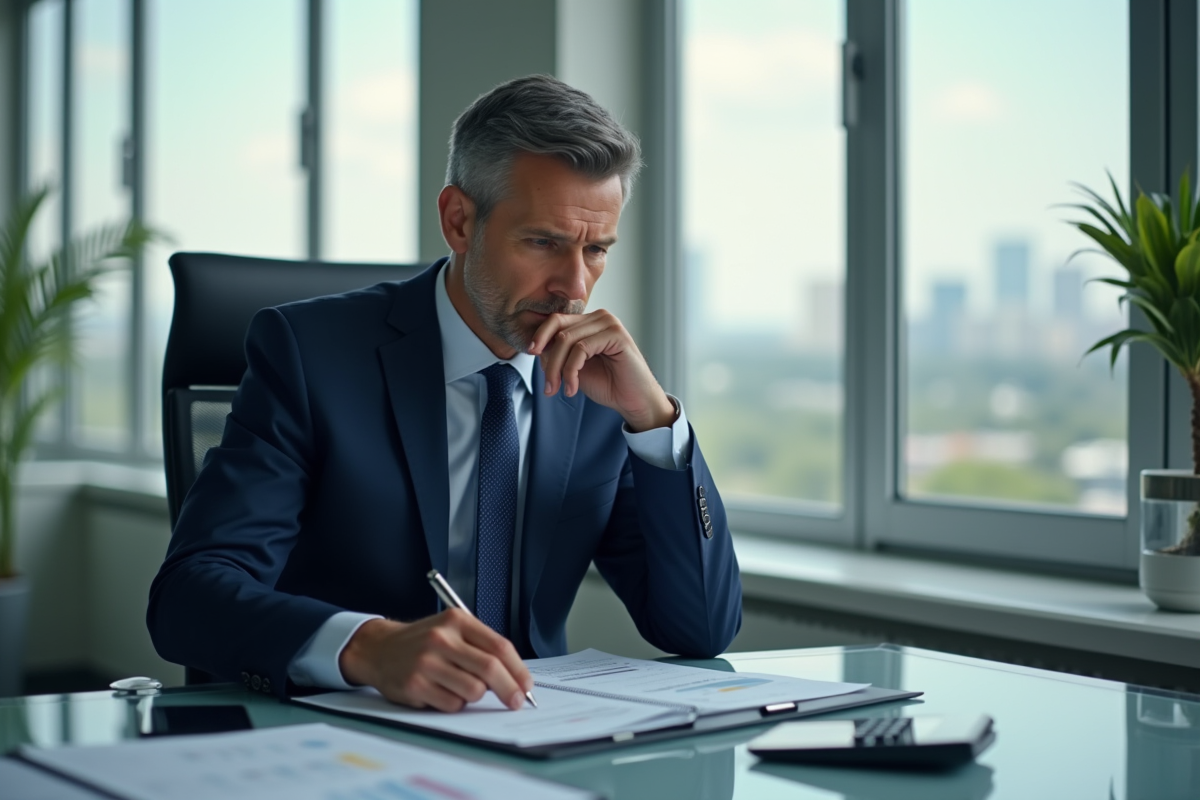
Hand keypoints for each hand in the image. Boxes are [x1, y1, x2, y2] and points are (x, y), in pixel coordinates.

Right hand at [338, 610, 532, 711]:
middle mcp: (441, 639)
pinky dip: (454, 703)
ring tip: (460, 686)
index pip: (499, 646)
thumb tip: (515, 677)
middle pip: (490, 669)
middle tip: (515, 700)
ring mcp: (426, 662)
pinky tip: (440, 691)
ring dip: (474, 695)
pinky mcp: (414, 685)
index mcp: (456, 621)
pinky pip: (452, 704)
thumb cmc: (423, 641)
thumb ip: (481, 647)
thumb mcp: (451, 629)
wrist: (379, 649)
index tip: (526, 685)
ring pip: (473, 690)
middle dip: (509, 689)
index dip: (518, 669)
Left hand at [528, 310, 675, 431]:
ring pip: (567, 340)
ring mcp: (609, 323)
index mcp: (589, 322)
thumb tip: (537, 346)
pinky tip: (573, 388)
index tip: (530, 353)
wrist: (633, 401)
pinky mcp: (617, 335)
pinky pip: (581, 349)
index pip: (556, 320)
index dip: (540, 335)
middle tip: (548, 386)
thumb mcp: (574, 367)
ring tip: (559, 390)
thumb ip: (557, 353)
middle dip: (548, 360)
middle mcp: (599, 317)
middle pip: (559, 329)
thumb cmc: (607, 384)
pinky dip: (571, 371)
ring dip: (558, 369)